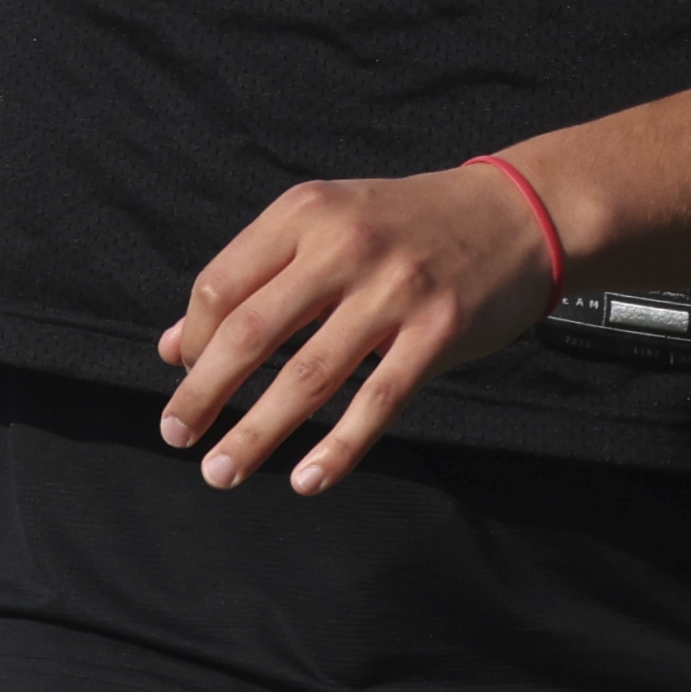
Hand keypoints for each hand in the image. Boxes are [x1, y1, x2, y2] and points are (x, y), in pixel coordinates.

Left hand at [156, 159, 560, 495]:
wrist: (516, 214)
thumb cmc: (407, 227)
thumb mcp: (325, 227)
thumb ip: (253, 279)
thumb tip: (174, 347)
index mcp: (305, 213)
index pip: (220, 286)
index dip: (195, 342)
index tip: (189, 377)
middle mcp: (344, 245)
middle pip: (251, 332)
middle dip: (204, 393)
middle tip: (178, 435)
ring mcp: (394, 289)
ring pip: (308, 376)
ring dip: (256, 432)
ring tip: (222, 469)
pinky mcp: (438, 330)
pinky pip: (377, 401)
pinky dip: (338, 448)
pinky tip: (306, 478)